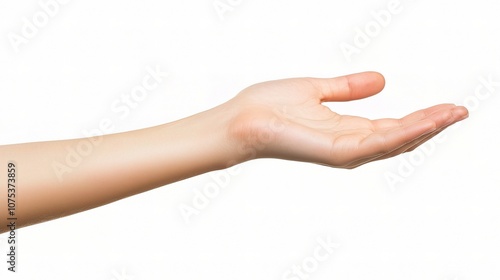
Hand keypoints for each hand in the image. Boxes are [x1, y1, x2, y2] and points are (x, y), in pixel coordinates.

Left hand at [225, 72, 467, 167]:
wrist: (241, 119)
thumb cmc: (270, 106)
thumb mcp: (318, 90)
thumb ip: (348, 88)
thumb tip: (381, 81)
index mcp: (346, 129)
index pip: (391, 126)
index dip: (420, 117)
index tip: (446, 106)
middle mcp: (349, 144)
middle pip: (399, 137)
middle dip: (431, 124)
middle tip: (460, 111)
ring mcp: (344, 151)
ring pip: (395, 142)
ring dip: (425, 128)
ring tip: (453, 114)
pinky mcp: (336, 152)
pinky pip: (377, 144)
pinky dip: (403, 133)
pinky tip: (426, 121)